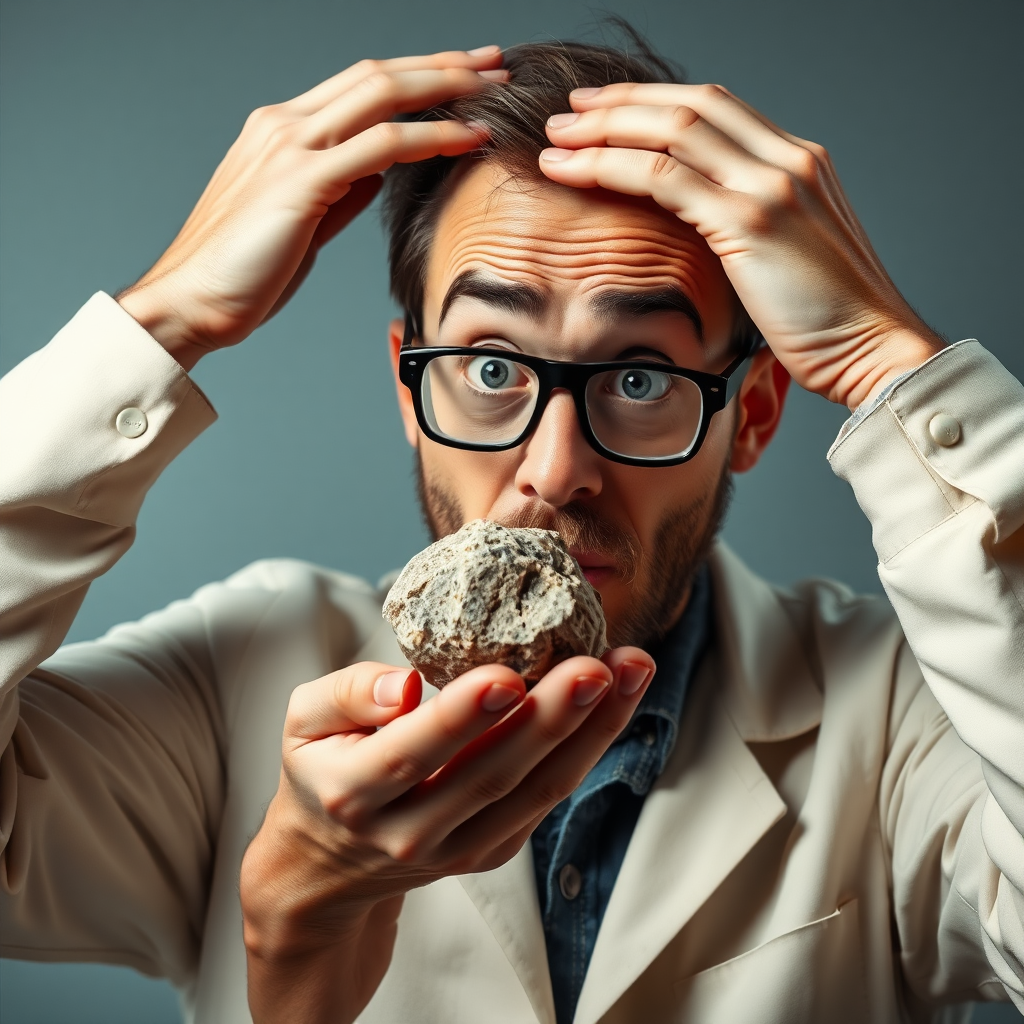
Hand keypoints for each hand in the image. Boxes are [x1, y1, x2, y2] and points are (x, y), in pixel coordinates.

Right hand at [118, 48, 506, 369]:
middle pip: (377, 74)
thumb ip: (340, 190)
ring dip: (446, 87)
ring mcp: (290, 146)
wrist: (191, 300)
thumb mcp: (303, 221)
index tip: (463, 73)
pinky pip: (381, 145)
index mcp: (280, 131)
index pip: (360, 85)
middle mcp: (283, 125)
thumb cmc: (244, 273)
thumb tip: (382, 171)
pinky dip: (432, 137)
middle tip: (494, 61)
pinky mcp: (300, 179)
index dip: (417, 74)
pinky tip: (469, 137)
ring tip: (494, 87)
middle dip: (442, 64)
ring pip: (382, 94)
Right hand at [239, 649, 653, 1023]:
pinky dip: (586, 751)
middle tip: (599, 667)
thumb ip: (347, 694)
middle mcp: (409, 832)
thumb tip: (404, 686)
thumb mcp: (303, 721)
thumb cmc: (322, 769)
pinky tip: (615, 703)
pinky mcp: (490, 853)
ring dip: (590, 733)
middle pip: (490, 777)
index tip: (506, 675)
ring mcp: (455, 850)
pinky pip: (545, 801)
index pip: (411, 753)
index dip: (461, 716)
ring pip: (534, 793)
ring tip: (629, 672)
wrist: (326, 866)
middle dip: (551, 718)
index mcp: (355, 792)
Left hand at [540, 83, 944, 408]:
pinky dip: (610, 167)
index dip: (654, 102)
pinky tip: (571, 171)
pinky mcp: (751, 221)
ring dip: (605, 129)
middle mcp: (786, 159)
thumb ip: (749, 226)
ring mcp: (771, 185)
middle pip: (690, 104)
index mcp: (797, 162)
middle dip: (621, 103)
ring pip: (671, 131)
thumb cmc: (829, 321)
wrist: (873, 350)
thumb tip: (699, 228)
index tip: (606, 110)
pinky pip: (664, 178)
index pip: (715, 109)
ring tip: (557, 139)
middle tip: (568, 112)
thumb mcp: (788, 256)